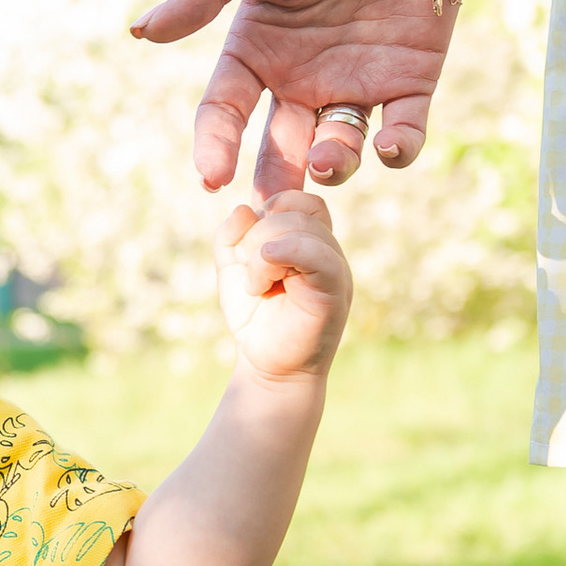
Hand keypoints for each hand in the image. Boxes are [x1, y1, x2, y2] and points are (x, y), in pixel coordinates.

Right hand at [133, 0, 480, 193]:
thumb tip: (143, 32)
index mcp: (258, 45)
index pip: (226, 109)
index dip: (216, 143)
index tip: (211, 175)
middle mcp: (303, 74)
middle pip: (281, 143)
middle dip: (276, 176)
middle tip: (272, 202)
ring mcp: (359, 80)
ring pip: (340, 146)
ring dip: (333, 164)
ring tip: (329, 161)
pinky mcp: (413, 79)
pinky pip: (405, 130)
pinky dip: (398, 150)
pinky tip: (388, 149)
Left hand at [214, 189, 351, 386]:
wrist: (268, 366)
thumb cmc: (255, 318)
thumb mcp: (232, 270)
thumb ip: (230, 237)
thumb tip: (244, 209)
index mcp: (306, 240)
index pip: (297, 199)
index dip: (268, 208)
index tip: (247, 244)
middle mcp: (326, 249)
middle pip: (295, 209)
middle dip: (257, 235)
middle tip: (249, 274)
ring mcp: (334, 267)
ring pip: (300, 229)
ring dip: (262, 254)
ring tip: (256, 286)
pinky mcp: (335, 289)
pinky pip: (317, 255)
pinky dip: (284, 254)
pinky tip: (263, 277)